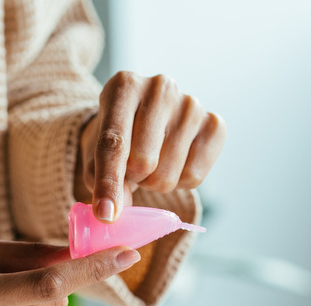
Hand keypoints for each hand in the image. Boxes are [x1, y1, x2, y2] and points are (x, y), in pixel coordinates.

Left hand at [78, 71, 225, 221]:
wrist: (146, 119)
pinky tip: (174, 161)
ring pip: (167, 175)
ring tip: (154, 161)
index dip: (108, 183)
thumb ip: (100, 179)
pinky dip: (179, 182)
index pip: (113, 142)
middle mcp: (160, 87)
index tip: (106, 214)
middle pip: (143, 163)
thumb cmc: (118, 137)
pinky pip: (194, 177)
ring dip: (154, 182)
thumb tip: (117, 210)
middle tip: (132, 167)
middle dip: (133, 178)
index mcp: (123, 86)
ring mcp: (191, 104)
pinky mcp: (215, 124)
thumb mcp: (96, 152)